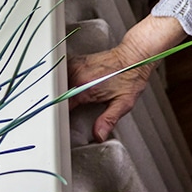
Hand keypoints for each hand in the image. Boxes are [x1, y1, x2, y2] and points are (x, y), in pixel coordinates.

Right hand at [67, 15, 185, 141]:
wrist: (136, 56)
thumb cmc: (132, 77)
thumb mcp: (124, 103)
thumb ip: (108, 120)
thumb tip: (98, 135)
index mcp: (85, 88)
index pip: (62, 107)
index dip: (60, 117)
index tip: (61, 123)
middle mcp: (77, 75)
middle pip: (56, 94)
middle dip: (56, 104)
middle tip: (59, 113)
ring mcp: (76, 65)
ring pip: (56, 83)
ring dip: (57, 92)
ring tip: (61, 101)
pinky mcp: (77, 61)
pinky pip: (61, 73)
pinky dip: (60, 81)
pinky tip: (66, 87)